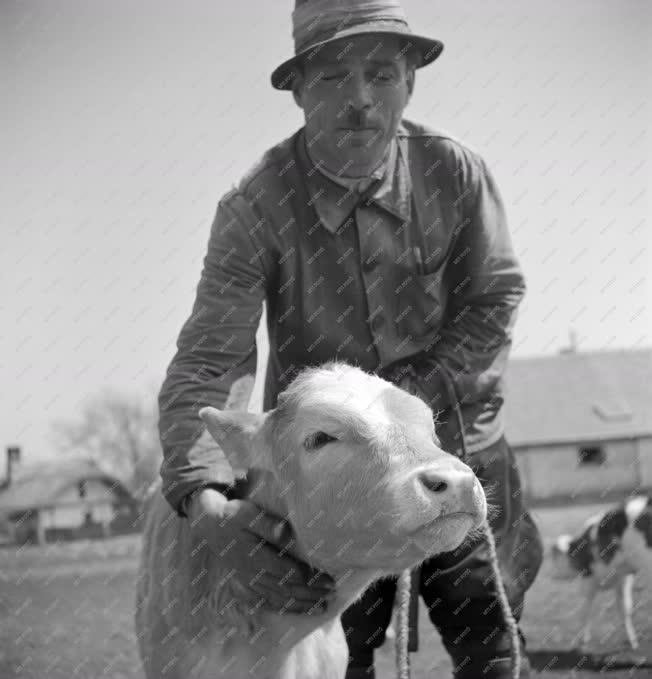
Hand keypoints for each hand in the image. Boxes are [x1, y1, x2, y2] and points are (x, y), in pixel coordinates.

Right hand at [186, 488, 335, 613]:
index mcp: (256, 557)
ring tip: (322, 607)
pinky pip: (264, 602)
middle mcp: (253, 573)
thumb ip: (268, 525)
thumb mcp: (248, 513)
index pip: (289, 574)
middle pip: (287, 590)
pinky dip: (282, 608)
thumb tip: (286, 533)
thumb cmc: (233, 515)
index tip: (329, 581)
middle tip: (331, 595)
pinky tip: (296, 611)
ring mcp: (248, 581)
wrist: (208, 524)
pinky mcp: (244, 584)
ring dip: (301, 605)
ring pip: (278, 599)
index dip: (311, 580)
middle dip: (311, 595)